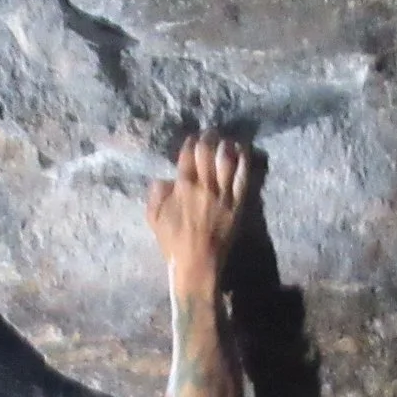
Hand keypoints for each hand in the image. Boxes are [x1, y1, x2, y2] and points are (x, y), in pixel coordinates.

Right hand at [146, 132, 251, 282]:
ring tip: (226, 139)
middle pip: (207, 155)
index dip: (189, 144)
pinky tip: (243, 152)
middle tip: (210, 132)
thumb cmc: (173, 243)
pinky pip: (242, 178)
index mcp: (183, 188)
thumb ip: (156, 196)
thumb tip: (163, 179)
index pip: (187, 158)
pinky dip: (243, 162)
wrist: (198, 264)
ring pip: (227, 162)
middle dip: (208, 140)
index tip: (191, 138)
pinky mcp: (237, 204)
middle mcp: (204, 187)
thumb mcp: (154, 219)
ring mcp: (223, 195)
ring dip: (226, 146)